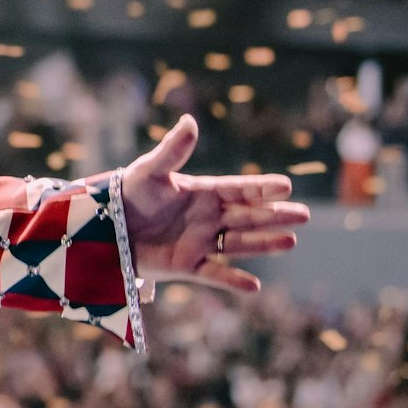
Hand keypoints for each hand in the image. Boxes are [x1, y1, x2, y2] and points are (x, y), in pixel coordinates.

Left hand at [114, 113, 310, 292]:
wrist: (103, 226)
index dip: (261, 188)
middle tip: (304, 214)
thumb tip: (190, 121)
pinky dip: (233, 281)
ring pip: (239, 243)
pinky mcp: (186, 265)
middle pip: (248, 216)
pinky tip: (255, 286)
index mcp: (202, 192)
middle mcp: (207, 218)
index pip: (239, 189)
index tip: (286, 186)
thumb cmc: (127, 194)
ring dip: (264, 244)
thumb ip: (172, 150)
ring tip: (291, 240)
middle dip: (276, 215)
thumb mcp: (150, 171)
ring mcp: (199, 242)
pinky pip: (215, 274)